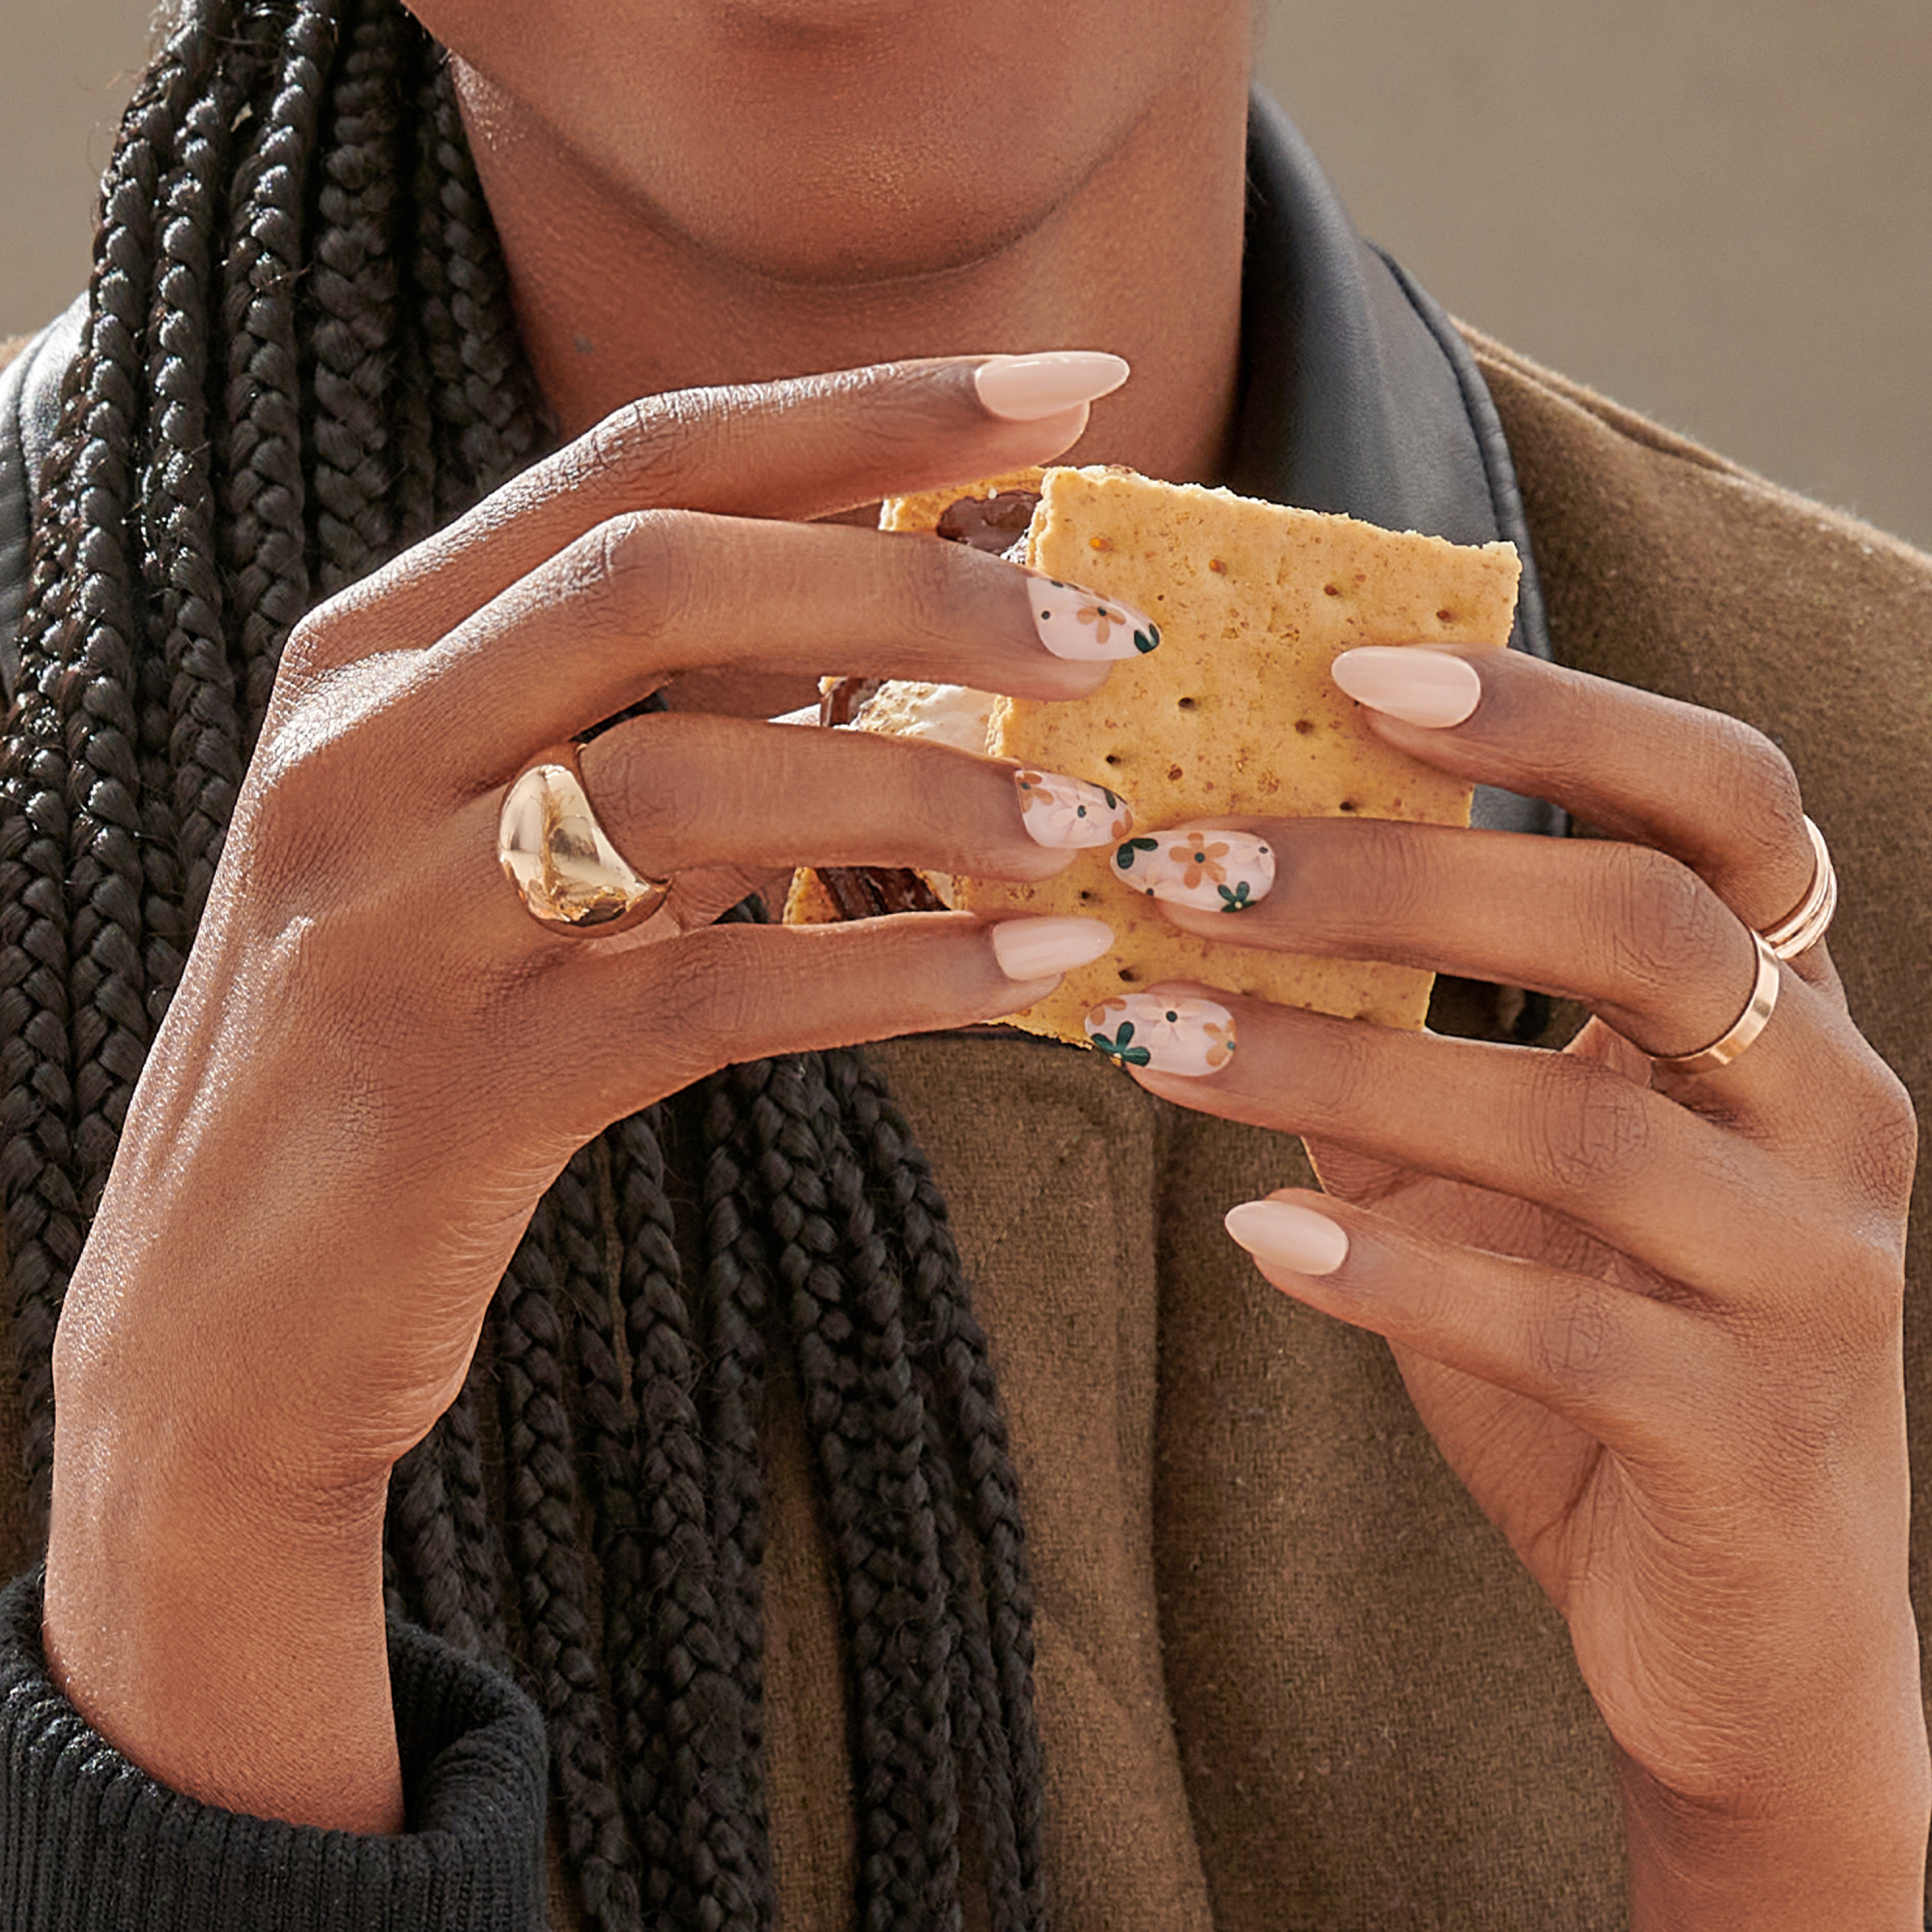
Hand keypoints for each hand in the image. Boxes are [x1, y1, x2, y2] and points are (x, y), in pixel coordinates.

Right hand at [43, 352, 1140, 1829]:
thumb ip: (657, 712)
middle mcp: (367, 746)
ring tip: (1092, 824)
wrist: (224, 1304)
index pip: (641, 458)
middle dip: (909, 586)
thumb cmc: (407, 1036)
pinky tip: (1040, 966)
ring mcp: (400, 913)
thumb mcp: (505, 832)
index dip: (868, 407)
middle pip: (659, 576)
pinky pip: (718, 995)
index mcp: (381, 648)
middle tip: (1103, 637)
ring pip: (689, 781)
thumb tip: (890, 610)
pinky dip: (898, 971)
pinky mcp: (465, 1084)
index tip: (1063, 388)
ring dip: (924, 787)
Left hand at [1111, 647, 1928, 1927]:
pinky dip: (1395, 1276)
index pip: (1719, 797)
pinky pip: (1567, 1332)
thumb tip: (1195, 886)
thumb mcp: (1488, 1155)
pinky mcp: (1751, 1428)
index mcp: (1777, 1005)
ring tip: (1158, 1043)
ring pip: (1584, 1128)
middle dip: (1401, 879)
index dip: (1555, 715)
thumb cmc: (1594, 1335)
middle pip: (1643, 925)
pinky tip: (1258, 1241)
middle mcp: (1831, 1106)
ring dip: (1342, 1071)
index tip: (1350, 674)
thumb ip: (1392, 1022)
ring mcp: (1812, 1270)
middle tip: (1190, 867)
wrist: (1728, 1617)